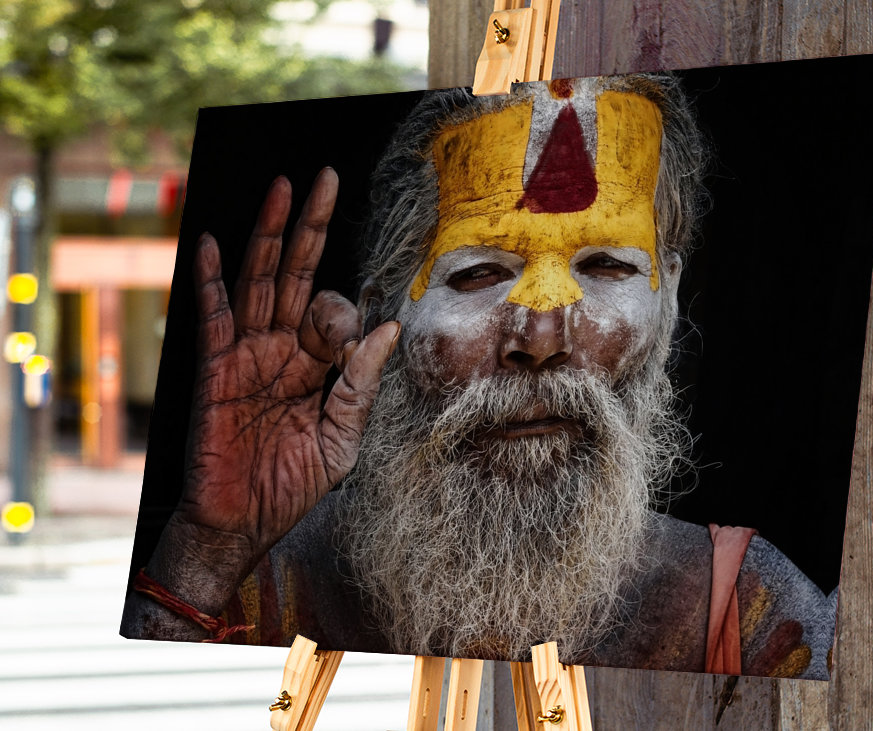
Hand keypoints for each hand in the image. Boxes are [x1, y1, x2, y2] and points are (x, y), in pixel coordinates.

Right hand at [180, 168, 398, 564]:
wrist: (241, 523)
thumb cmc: (292, 484)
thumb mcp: (342, 437)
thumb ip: (361, 383)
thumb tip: (388, 328)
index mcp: (316, 364)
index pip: (336, 312)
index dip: (349, 314)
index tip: (351, 342)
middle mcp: (282, 348)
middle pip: (298, 273)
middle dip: (312, 227)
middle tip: (325, 178)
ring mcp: (247, 353)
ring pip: (260, 280)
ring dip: (271, 234)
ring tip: (283, 188)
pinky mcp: (215, 368)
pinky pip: (213, 316)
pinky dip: (212, 279)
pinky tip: (216, 243)